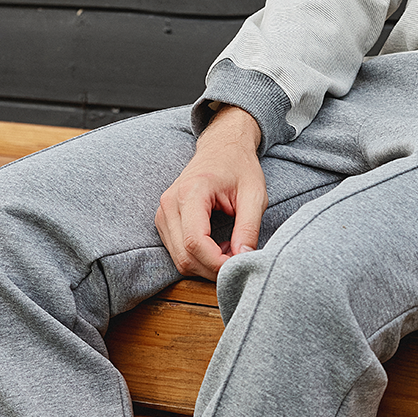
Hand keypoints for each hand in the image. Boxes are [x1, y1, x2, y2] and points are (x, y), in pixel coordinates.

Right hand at [155, 105, 266, 280]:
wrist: (222, 147)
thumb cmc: (239, 166)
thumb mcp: (254, 194)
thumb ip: (249, 228)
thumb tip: (243, 260)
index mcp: (191, 193)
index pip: (195, 243)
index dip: (217, 263)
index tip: (240, 265)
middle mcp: (170, 204)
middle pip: (184, 257)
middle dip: (213, 269)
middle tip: (240, 259)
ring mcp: (163, 213)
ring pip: (179, 259)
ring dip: (206, 265)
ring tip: (231, 249)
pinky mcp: (164, 220)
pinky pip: (177, 252)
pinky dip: (198, 258)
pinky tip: (218, 246)